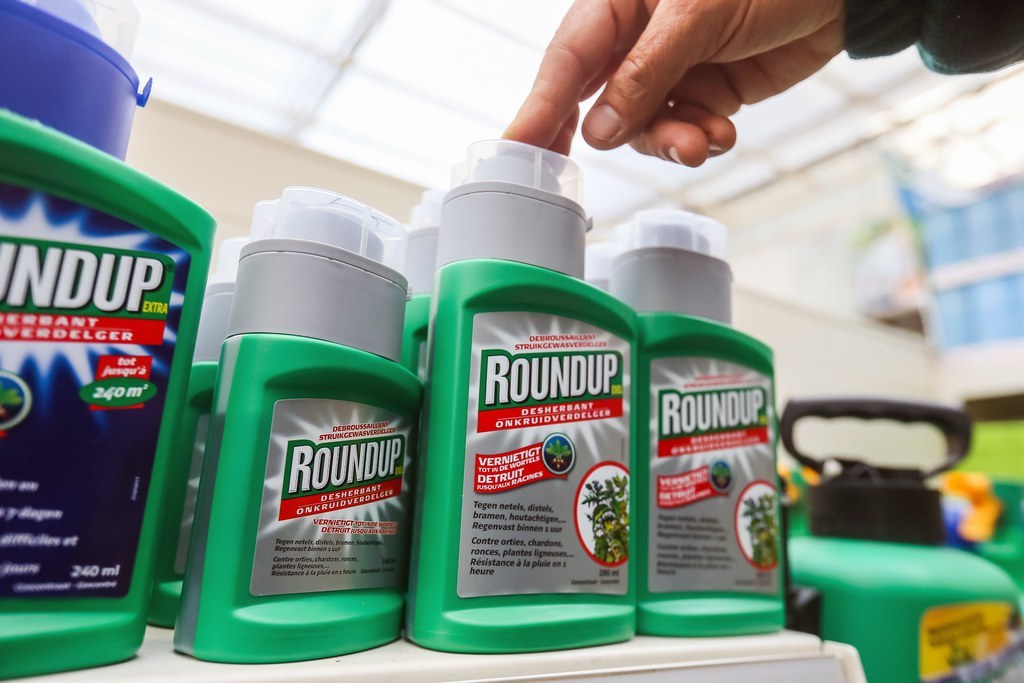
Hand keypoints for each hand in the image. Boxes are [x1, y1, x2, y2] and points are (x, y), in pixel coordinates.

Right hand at [505, 0, 843, 165]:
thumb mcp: (700, 16)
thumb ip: (647, 74)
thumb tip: (598, 129)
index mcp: (621, 4)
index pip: (567, 60)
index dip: (539, 106)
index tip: (517, 147)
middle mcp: (637, 39)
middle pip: (595, 99)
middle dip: (602, 133)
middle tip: (576, 172)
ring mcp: (670, 69)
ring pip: (641, 127)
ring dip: (669, 141)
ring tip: (702, 141)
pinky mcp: (704, 92)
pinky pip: (682, 130)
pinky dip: (699, 139)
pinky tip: (722, 131)